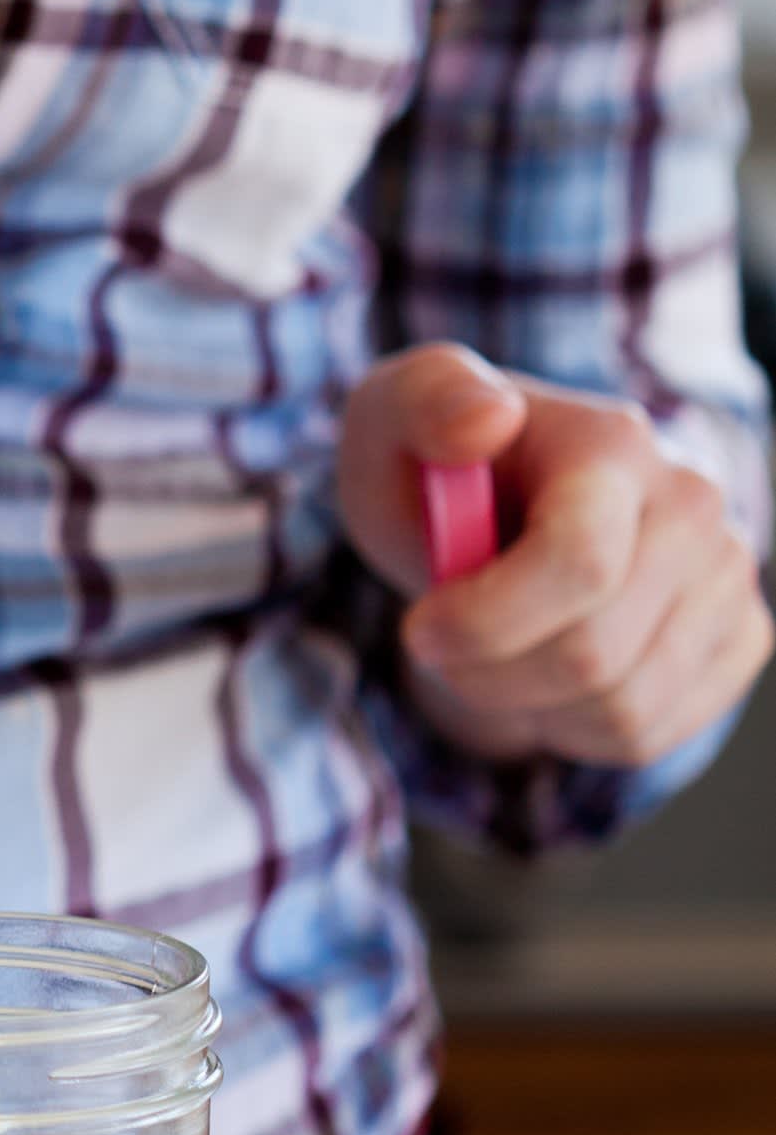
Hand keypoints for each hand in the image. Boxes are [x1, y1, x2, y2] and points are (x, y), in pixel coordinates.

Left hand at [337, 343, 771, 766]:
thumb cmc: (436, 473)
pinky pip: (645, 734)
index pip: (580, 563)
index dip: (486, 622)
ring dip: (524, 704)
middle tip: (444, 645)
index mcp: (613, 446)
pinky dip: (570, 727)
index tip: (419, 628)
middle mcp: (694, 506)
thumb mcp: (395, 420)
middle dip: (488, 674)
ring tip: (496, 652)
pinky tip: (545, 673)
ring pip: (618, 708)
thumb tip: (487, 416)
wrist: (502, 509)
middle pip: (591, 655)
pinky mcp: (739, 638)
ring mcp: (727, 575)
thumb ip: (425, 400)